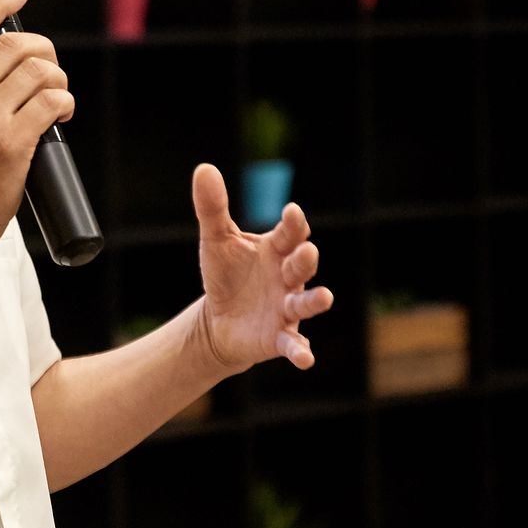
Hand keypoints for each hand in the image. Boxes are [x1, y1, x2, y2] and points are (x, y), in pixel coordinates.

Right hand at [0, 0, 72, 257]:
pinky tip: (61, 118)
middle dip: (44, 51)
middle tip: (50, 72)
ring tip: (56, 101)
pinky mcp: (12, 141)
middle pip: (15, 45)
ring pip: (40, 71)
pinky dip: (65, 104)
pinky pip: (53, 101)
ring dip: (58, 81)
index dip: (0, 5)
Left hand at [188, 164, 334, 372]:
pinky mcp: (281, 337)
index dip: (293, 224)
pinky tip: (305, 358)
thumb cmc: (226, 274)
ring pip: (306, 303)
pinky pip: (295, 344)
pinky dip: (301, 351)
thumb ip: (212, 207)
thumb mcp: (216, 240)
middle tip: (305, 253)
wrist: (219, 320)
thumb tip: (203, 168)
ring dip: (315, 301)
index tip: (291, 212)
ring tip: (323, 297)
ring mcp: (287, 308)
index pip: (291, 233)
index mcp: (277, 250)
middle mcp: (288, 278)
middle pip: (303, 266)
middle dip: (306, 260)